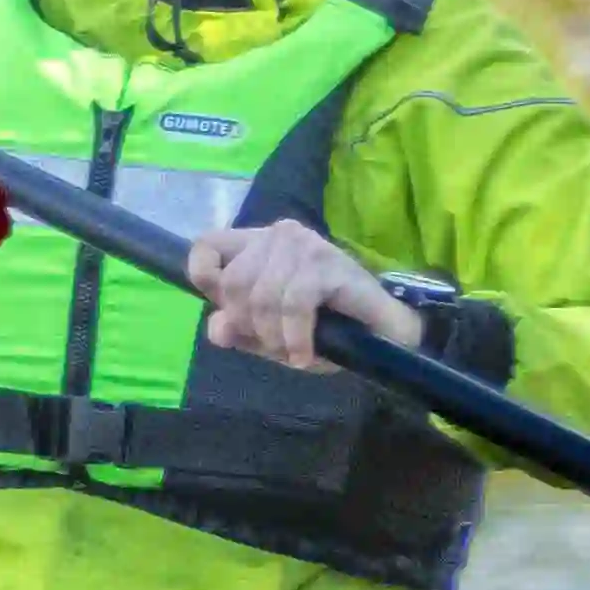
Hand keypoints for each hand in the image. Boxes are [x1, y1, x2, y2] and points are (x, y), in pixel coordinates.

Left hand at [184, 218, 419, 372]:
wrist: (383, 332)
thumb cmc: (324, 327)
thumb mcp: (270, 334)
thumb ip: (239, 329)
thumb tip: (217, 329)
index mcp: (256, 244)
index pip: (206, 247)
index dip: (206, 282)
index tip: (230, 313)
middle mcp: (277, 235)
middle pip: (233, 283)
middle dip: (249, 326)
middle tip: (273, 347)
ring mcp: (303, 244)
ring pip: (261, 296)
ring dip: (274, 337)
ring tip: (292, 353)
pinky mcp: (327, 262)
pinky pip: (293, 305)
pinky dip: (295, 338)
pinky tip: (305, 354)